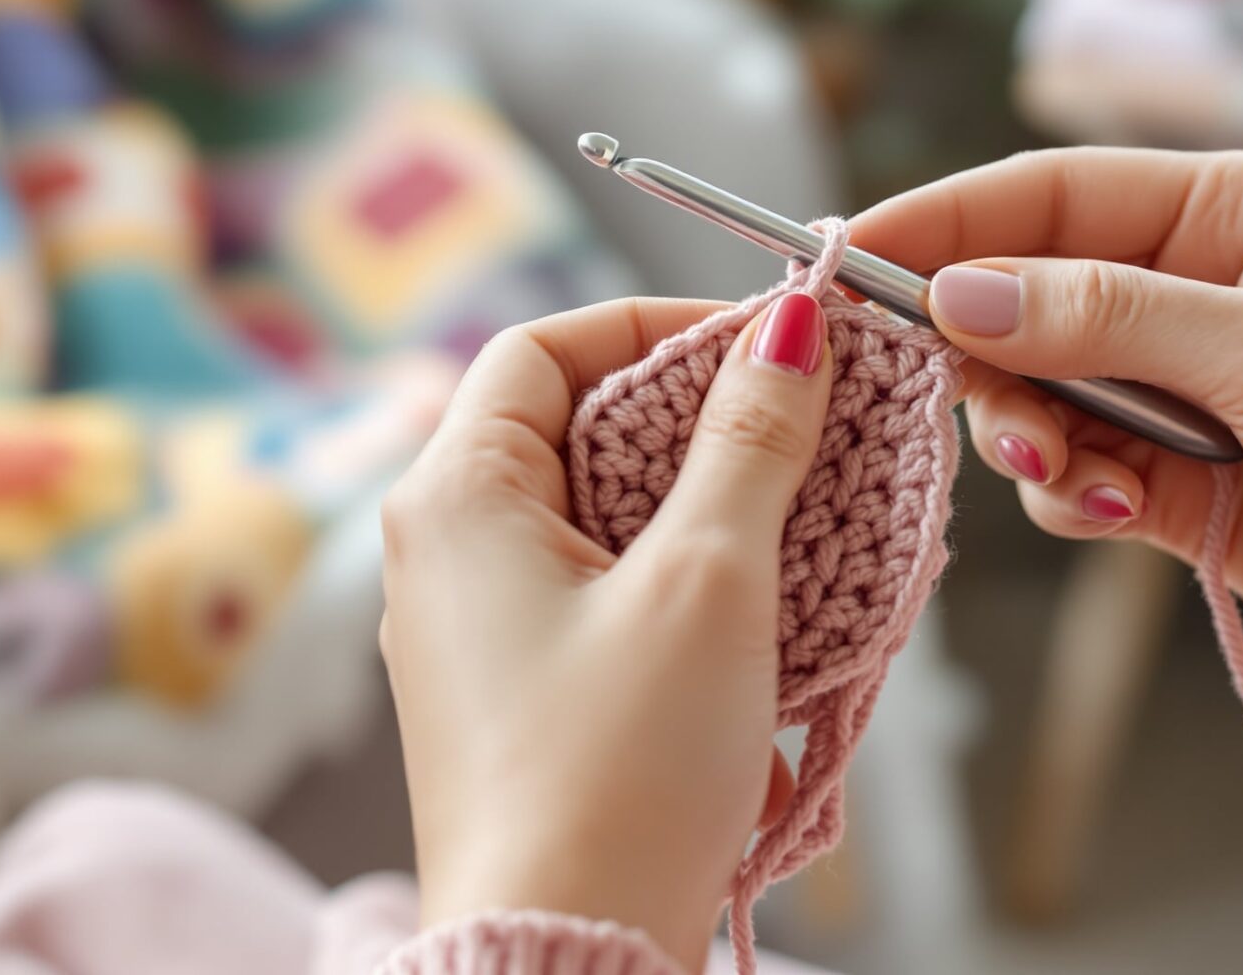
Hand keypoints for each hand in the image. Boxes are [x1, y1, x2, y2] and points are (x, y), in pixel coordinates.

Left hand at [381, 293, 836, 970]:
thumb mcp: (708, 583)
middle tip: (804, 428)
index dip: (659, 329)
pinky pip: (595, 599)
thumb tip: (784, 331)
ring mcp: (466, 631)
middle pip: (571, 427)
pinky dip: (675, 588)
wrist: (564, 957)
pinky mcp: (508, 699)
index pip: (546, 345)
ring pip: (594, 518)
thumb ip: (750, 440)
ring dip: (700, 511)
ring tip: (801, 525)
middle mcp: (438, 553)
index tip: (766, 342)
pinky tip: (761, 618)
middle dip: (697, 423)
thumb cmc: (615, 777)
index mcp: (454, 497)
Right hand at [853, 148, 1242, 710]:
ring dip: (1025, 436)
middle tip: (984, 407)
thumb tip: (954, 293)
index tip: (841, 261)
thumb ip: (1104, 316)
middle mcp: (1194, 285)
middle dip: (984, 354)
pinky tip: (1118, 516)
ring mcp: (1178, 386)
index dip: (939, 221)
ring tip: (1078, 480)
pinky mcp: (1171, 480)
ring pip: (1028, 391)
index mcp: (1233, 210)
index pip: (1045, 195)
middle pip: (1017, 294)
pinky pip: (1067, 471)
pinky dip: (1067, 495)